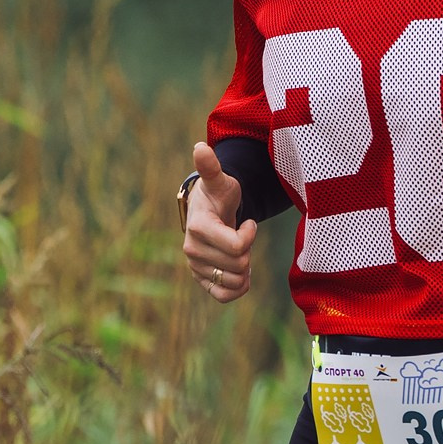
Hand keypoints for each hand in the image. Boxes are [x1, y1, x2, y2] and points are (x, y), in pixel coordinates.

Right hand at [181, 143, 255, 303]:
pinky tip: (240, 271)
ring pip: (235, 281)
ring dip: (244, 268)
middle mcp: (192, 250)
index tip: (248, 222)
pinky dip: (238, 287)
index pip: (237, 246)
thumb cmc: (219, 195)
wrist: (209, 212)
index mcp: (198, 228)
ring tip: (239, 250)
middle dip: (248, 249)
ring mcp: (195, 267)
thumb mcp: (220, 181)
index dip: (250, 234)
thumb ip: (211, 167)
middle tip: (241, 234)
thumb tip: (199, 147)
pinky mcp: (201, 280)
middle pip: (239, 263)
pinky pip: (224, 296)